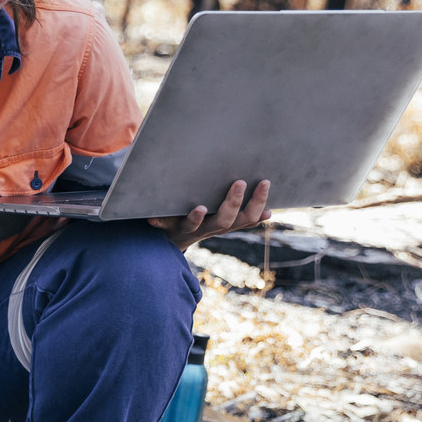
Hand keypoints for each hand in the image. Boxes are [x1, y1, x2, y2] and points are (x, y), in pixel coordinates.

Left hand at [150, 179, 271, 249]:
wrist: (174, 239)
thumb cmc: (203, 219)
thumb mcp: (222, 216)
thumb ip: (240, 211)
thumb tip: (269, 212)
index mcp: (224, 223)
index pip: (246, 216)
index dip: (258, 202)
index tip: (265, 182)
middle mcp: (208, 228)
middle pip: (224, 222)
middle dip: (234, 203)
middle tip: (240, 182)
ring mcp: (187, 228)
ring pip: (195, 226)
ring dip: (197, 218)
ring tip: (200, 207)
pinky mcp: (167, 226)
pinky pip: (163, 226)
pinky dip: (159, 222)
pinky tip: (152, 218)